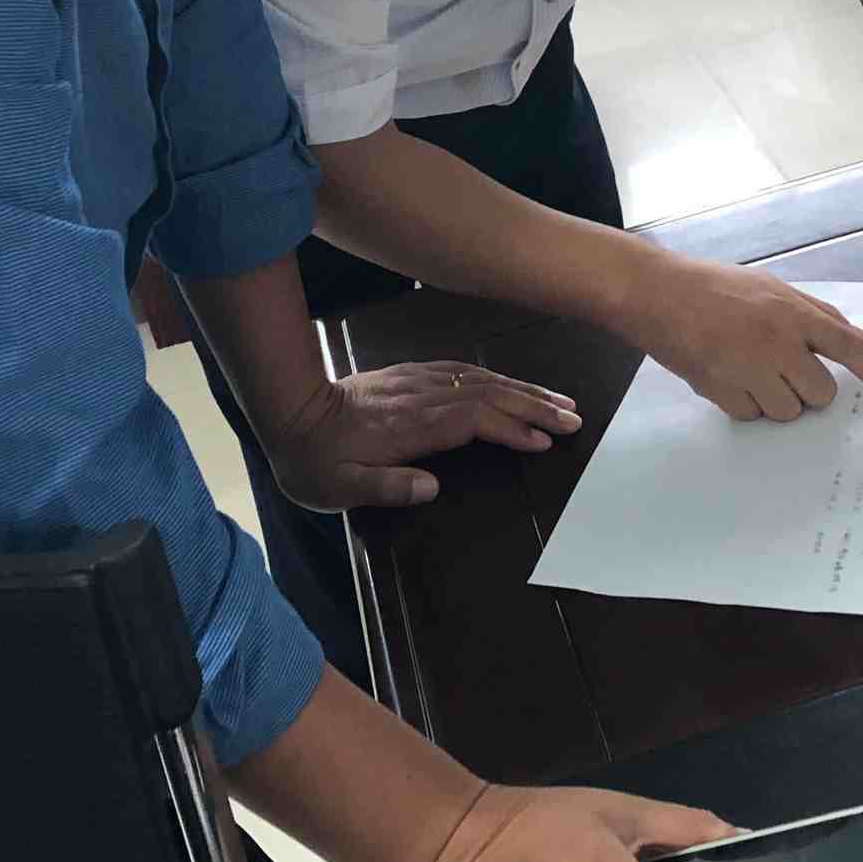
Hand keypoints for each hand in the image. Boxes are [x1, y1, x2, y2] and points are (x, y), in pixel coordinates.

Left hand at [265, 365, 580, 511]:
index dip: (512, 428)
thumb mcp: (339, 488)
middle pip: (489, 394)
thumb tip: (432, 488)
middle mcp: (421, 398)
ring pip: (480, 380)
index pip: (474, 420)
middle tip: (573, 418)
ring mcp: (417, 383)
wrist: (288, 411)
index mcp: (411, 426)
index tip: (544, 441)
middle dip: (534, 406)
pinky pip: (463, 372)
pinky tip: (510, 385)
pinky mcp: (411, 376)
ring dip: (522, 390)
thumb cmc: (313, 460)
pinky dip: (495, 378)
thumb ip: (387, 487)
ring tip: (557, 402)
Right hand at [617, 254, 862, 420]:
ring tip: (746, 368)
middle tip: (780, 368)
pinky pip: (751, 416)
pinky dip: (743, 403)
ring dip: (774, 399)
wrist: (655, 293)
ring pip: (788, 411)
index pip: (849, 349)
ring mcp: (749, 369)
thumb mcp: (771, 287)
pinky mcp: (721, 390)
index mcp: (792, 312)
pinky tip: (725, 375)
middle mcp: (777, 343)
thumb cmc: (714, 286)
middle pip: (821, 393)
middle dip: (807, 389)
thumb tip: (861, 340)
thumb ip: (818, 314)